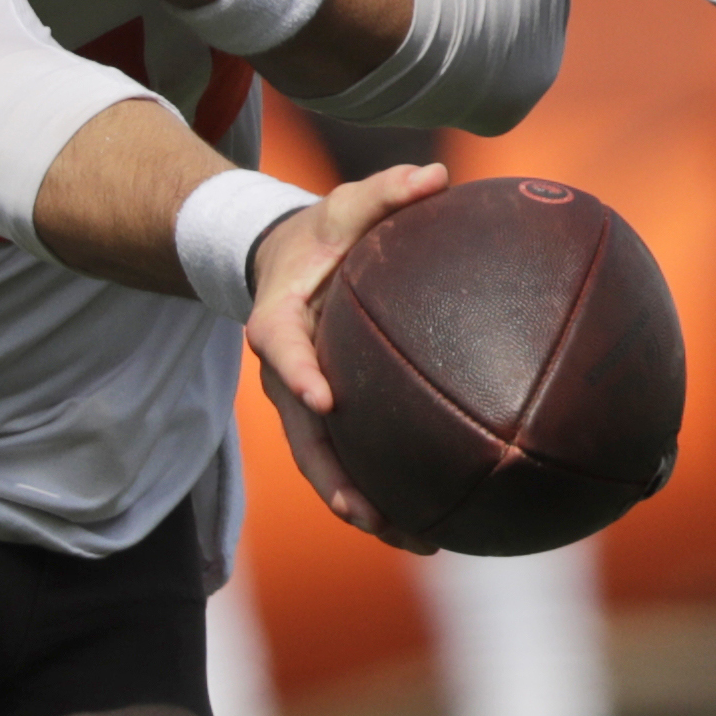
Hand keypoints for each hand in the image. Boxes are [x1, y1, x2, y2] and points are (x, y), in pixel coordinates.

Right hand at [245, 163, 445, 548]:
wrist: (289, 261)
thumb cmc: (326, 232)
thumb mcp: (349, 203)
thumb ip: (388, 190)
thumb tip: (435, 176)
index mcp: (281, 319)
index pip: (280, 347)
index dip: (298, 374)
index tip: (322, 398)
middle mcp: (286, 372)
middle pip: (302, 434)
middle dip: (331, 478)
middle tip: (363, 511)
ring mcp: (303, 402)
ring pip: (324, 464)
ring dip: (361, 505)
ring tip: (414, 539)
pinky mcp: (328, 417)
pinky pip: (349, 462)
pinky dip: (381, 497)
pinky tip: (431, 527)